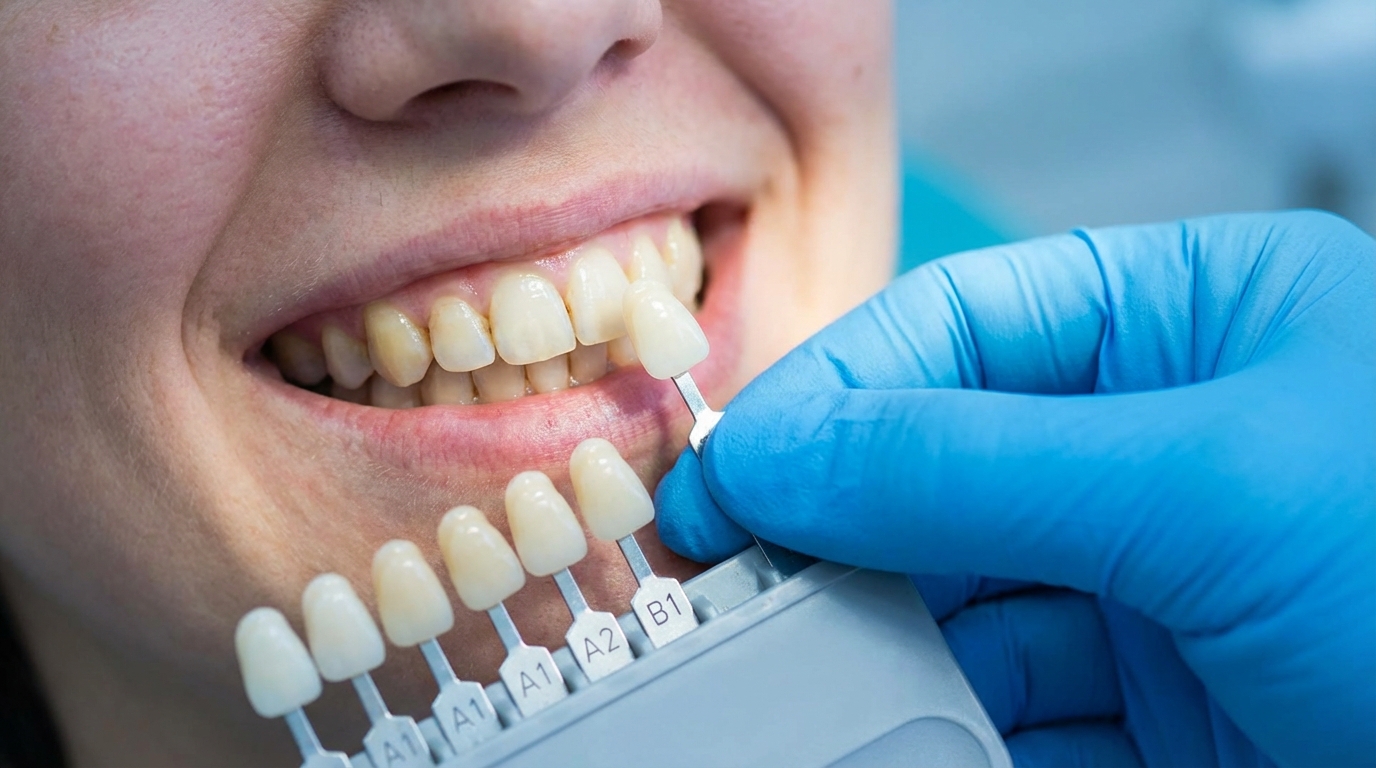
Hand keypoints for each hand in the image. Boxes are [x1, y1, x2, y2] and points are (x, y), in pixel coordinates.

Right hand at [656, 212, 1374, 766]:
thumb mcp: (1210, 488)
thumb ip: (971, 465)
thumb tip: (789, 452)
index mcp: (1196, 326)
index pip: (964, 330)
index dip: (837, 395)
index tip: (737, 477)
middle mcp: (1168, 446)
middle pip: (945, 470)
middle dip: (846, 529)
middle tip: (742, 586)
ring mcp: (1161, 586)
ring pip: (964, 598)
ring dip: (886, 639)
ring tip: (810, 676)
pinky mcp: (1160, 710)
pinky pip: (1011, 702)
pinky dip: (948, 726)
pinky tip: (912, 734)